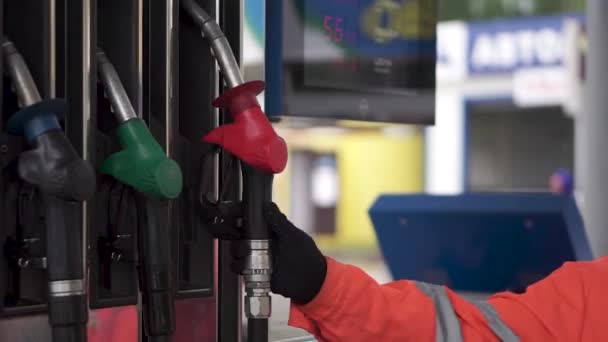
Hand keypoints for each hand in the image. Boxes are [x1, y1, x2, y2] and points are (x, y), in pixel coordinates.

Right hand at [200, 199, 326, 303]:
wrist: (309, 282)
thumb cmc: (306, 256)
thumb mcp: (294, 236)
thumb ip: (280, 222)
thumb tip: (267, 205)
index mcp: (268, 228)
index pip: (248, 215)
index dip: (235, 211)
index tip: (228, 210)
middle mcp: (258, 239)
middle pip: (235, 230)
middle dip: (228, 228)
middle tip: (232, 231)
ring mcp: (254, 254)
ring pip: (234, 247)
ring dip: (236, 248)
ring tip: (247, 251)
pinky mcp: (252, 269)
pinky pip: (237, 265)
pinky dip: (238, 265)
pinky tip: (246, 265)